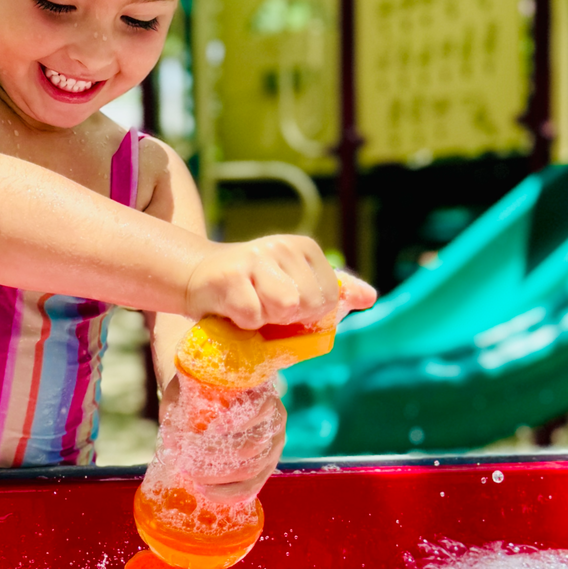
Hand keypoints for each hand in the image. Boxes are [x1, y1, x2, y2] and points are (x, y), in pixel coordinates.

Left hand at [158, 375, 286, 498]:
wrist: (209, 400)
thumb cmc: (198, 392)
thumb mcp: (186, 392)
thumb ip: (178, 410)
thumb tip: (171, 441)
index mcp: (261, 393)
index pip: (259, 408)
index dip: (237, 421)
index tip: (212, 428)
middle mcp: (274, 420)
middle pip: (252, 446)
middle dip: (217, 457)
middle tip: (187, 462)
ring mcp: (273, 446)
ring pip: (252, 470)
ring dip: (219, 477)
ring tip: (193, 477)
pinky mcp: (266, 467)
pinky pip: (252, 486)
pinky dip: (229, 493)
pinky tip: (207, 491)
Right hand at [184, 235, 339, 329]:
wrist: (197, 277)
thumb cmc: (250, 287)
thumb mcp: (294, 283)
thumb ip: (333, 292)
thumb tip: (370, 297)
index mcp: (304, 247)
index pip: (330, 296)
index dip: (309, 312)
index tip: (285, 303)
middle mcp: (282, 245)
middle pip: (308, 303)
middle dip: (287, 316)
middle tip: (265, 306)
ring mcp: (255, 258)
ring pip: (284, 308)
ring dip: (265, 319)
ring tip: (250, 306)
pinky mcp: (229, 276)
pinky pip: (253, 316)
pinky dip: (242, 323)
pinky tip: (231, 309)